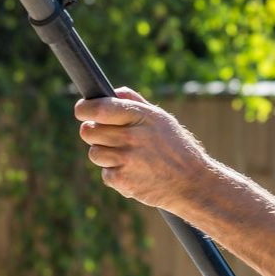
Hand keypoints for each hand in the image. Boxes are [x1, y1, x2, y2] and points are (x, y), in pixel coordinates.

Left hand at [76, 89, 212, 212]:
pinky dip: (116, 174)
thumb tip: (113, 92)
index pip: (101, 108)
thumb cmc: (177, 148)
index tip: (82, 110)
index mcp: (141, 117)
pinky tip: (135, 173)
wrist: (192, 183)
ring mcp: (126, 160)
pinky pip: (105, 174)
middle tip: (108, 137)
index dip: (84, 108)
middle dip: (93, 133)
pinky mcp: (123, 181)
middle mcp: (132, 136)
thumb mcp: (162, 120)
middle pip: (89, 131)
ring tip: (127, 157)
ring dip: (104, 155)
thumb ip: (136, 103)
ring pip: (94, 153)